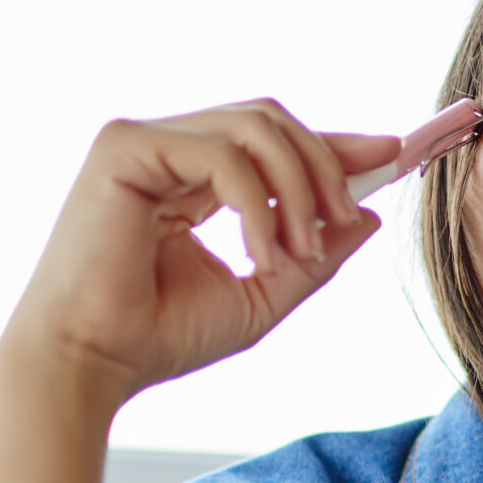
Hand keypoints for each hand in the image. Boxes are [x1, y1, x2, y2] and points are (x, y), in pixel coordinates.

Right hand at [4, 101, 403, 403]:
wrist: (91, 364)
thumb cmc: (159, 337)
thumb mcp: (262, 294)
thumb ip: (313, 256)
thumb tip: (367, 216)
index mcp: (190, 180)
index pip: (272, 142)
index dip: (334, 144)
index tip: (391, 152)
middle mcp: (166, 150)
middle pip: (270, 119)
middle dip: (325, 162)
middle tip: (347, 217)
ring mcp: (142, 141)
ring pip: (255, 126)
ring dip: (298, 186)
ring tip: (302, 249)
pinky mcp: (123, 147)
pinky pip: (221, 153)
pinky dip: (257, 203)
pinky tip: (263, 253)